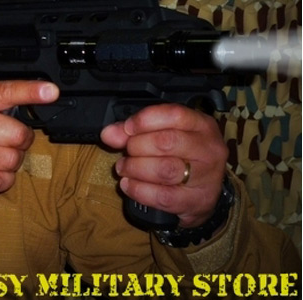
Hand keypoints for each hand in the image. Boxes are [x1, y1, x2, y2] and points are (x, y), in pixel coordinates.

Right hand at [0, 81, 58, 193]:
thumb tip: (17, 106)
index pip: (6, 91)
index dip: (32, 91)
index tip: (50, 91)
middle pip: (18, 134)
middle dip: (21, 140)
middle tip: (11, 139)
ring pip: (13, 159)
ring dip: (13, 161)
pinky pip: (1, 180)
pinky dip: (3, 179)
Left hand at [100, 104, 226, 227]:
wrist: (204, 192)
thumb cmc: (181, 155)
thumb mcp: (163, 134)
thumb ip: (134, 131)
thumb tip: (108, 133)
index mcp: (201, 125)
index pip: (174, 115)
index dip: (144, 120)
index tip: (127, 128)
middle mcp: (208, 149)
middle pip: (166, 142)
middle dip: (137, 146)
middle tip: (127, 151)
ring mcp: (206, 177)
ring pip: (164, 170)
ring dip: (135, 168)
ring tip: (124, 168)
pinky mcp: (197, 201)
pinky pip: (162, 196)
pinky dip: (138, 190)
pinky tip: (128, 184)